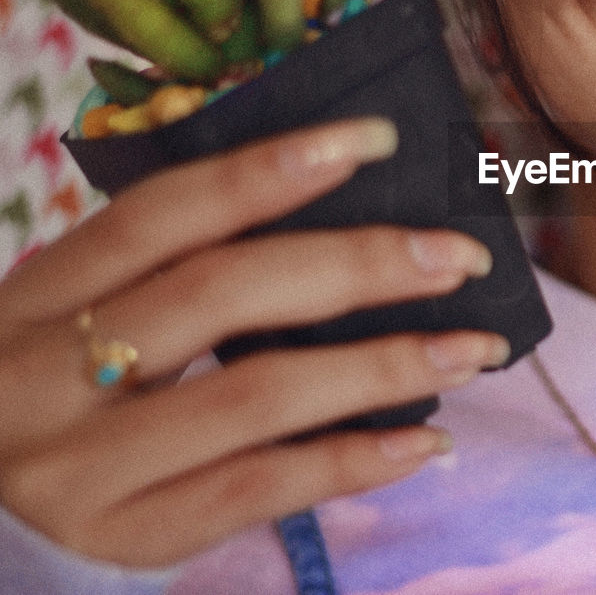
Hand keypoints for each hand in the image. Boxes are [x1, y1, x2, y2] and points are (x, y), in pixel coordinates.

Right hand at [0, 117, 507, 567]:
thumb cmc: (58, 396)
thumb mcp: (77, 323)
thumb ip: (173, 278)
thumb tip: (345, 227)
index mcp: (39, 296)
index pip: (162, 212)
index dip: (269, 168)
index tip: (376, 140)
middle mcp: (47, 375)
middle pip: (221, 292)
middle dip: (358, 265)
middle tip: (459, 257)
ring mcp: (80, 466)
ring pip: (256, 394)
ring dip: (384, 366)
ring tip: (473, 349)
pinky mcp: (125, 536)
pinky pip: (262, 490)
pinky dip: (356, 461)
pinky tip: (428, 442)